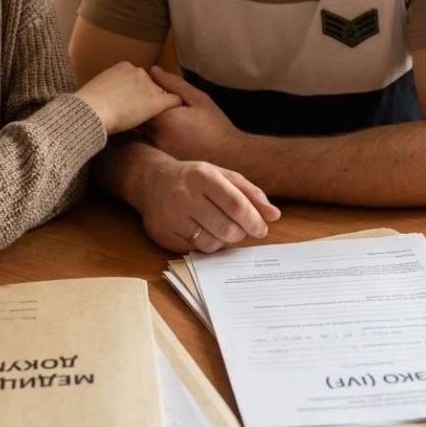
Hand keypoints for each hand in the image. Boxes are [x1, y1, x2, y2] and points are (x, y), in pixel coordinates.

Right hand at [77, 62, 181, 134]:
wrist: (92, 110)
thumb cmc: (88, 105)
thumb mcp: (98, 89)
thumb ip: (110, 89)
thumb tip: (110, 99)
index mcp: (124, 67)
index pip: (137, 78)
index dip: (136, 92)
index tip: (131, 103)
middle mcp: (139, 72)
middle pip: (150, 85)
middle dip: (147, 97)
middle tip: (141, 113)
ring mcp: (149, 86)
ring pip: (160, 94)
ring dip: (157, 104)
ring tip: (152, 119)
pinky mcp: (156, 101)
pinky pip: (174, 101)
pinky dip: (174, 107)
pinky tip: (173, 117)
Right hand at [137, 151, 279, 252]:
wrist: (151, 180)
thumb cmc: (194, 178)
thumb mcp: (222, 176)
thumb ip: (250, 193)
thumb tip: (274, 215)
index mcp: (202, 176)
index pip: (236, 205)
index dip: (254, 220)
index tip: (261, 229)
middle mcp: (184, 195)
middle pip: (226, 228)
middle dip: (240, 233)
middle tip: (240, 229)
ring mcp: (171, 217)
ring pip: (211, 243)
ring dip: (222, 240)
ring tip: (219, 228)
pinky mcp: (163, 235)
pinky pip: (195, 251)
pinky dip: (205, 244)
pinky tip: (202, 231)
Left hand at [143, 67, 242, 166]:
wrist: (229, 155)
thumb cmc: (215, 124)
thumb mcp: (198, 99)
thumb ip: (174, 84)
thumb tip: (152, 71)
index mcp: (164, 118)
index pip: (139, 100)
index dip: (142, 93)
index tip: (152, 90)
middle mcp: (156, 136)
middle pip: (137, 117)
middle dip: (142, 108)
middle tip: (158, 104)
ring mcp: (157, 150)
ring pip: (141, 131)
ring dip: (146, 122)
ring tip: (167, 119)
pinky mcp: (161, 160)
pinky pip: (149, 143)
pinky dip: (153, 135)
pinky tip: (169, 133)